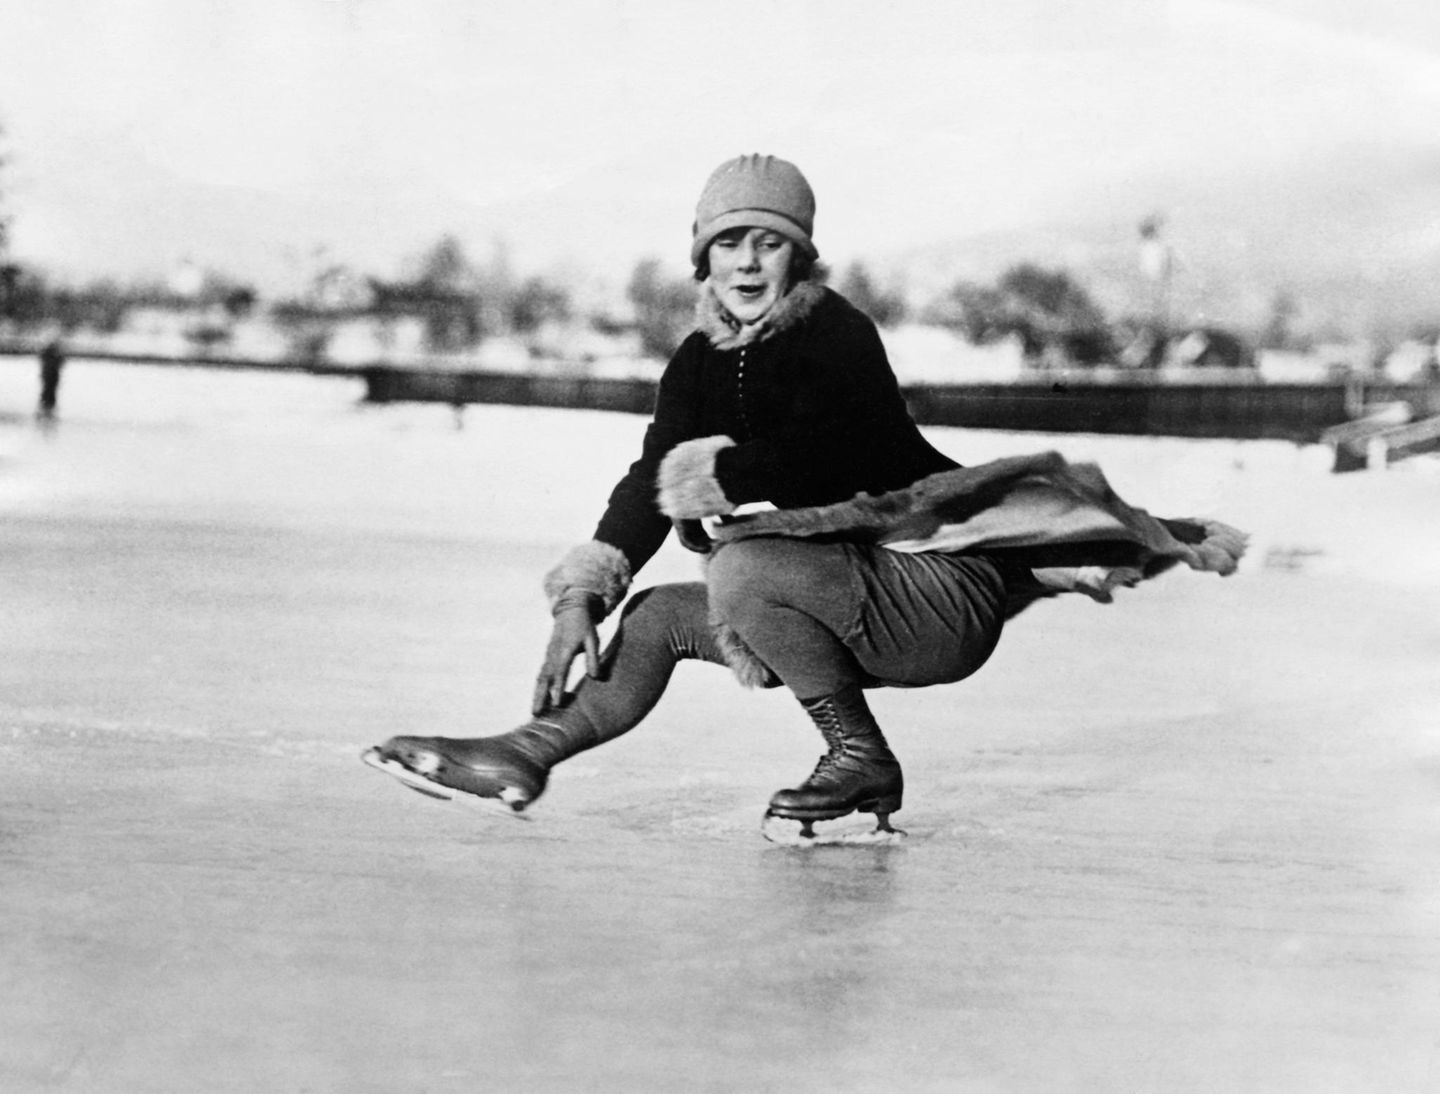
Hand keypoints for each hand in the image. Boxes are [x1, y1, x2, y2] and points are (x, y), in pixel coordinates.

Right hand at [532, 592, 601, 714]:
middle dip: (540, 696)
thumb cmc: (585, 626)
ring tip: (535, 712)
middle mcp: (553, 654)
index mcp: (565, 650)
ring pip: (540, 677)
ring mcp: (548, 655)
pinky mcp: (547, 656)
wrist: (571, 610)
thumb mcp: (593, 639)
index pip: (561, 672)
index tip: (556, 704)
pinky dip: (539, 688)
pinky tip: (539, 699)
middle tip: (536, 714)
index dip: (558, 688)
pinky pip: (542, 674)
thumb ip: (593, 658)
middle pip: (544, 678)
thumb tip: (595, 677)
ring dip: (537, 694)